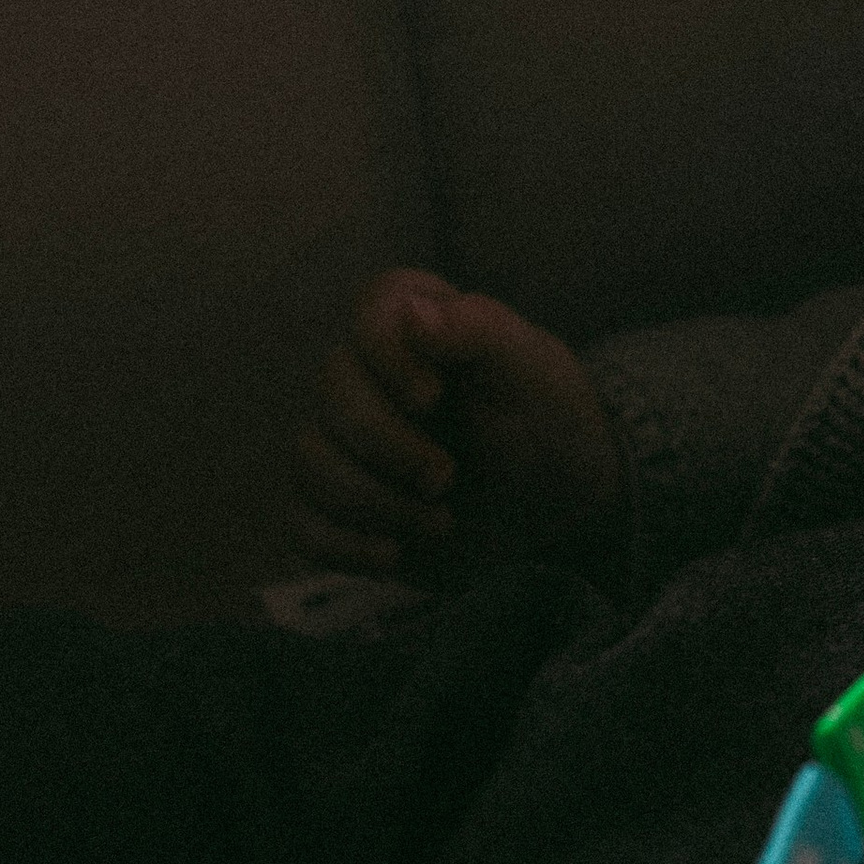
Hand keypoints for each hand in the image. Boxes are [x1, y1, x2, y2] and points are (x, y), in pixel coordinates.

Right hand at [292, 268, 619, 576]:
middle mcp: (373, 375)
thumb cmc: (553, 420)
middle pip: (332, 391)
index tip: (432, 399)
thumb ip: (481, 329)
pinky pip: (300, 520)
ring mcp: (351, 441)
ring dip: (373, 500)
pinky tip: (394, 553)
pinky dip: (342, 544)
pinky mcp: (341, 504)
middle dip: (388, 444)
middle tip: (448, 476)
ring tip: (441, 520)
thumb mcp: (536, 371)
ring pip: (309, 458)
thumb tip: (412, 312)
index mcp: (422, 326)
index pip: (371, 310)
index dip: (386, 354)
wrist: (563, 502)